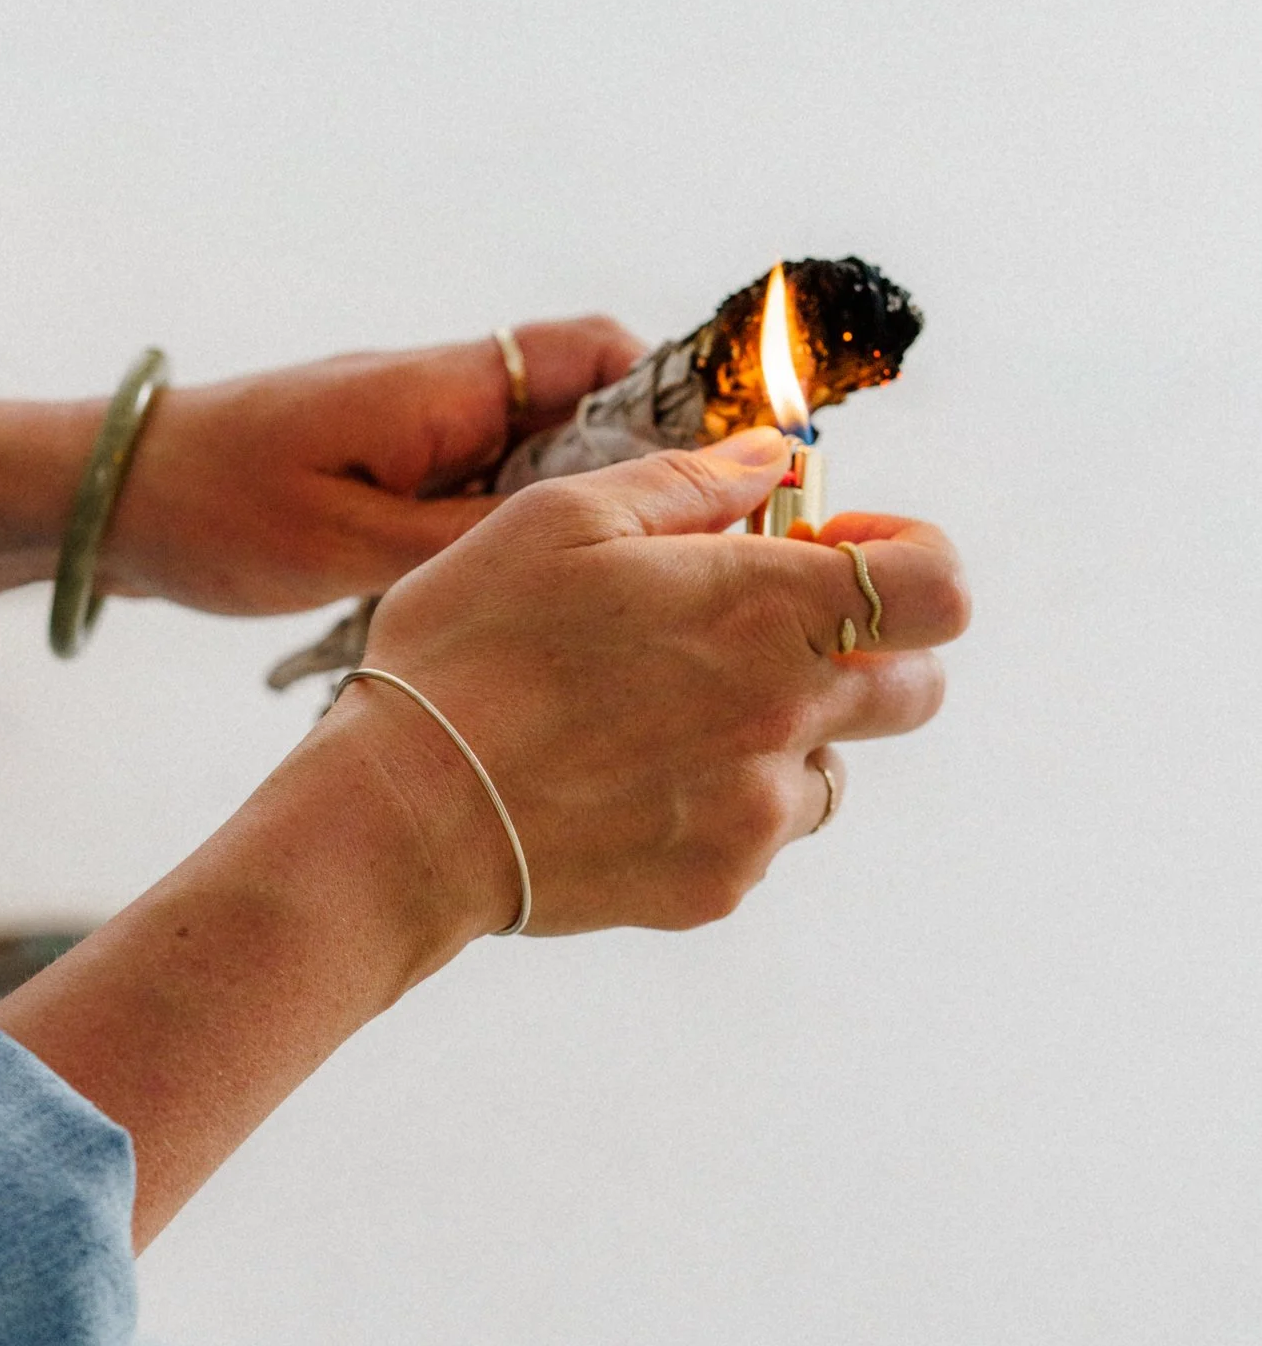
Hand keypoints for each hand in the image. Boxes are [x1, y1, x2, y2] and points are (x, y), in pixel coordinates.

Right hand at [0, 422, 968, 1245]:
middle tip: (753, 635)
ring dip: (781, 735)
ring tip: (661, 719)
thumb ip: (689, 483)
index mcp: (765, 610)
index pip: (940, 591)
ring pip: (830, 769)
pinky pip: (757, 838)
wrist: (405, 819)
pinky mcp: (718, 885)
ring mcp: (758, 814)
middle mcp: (787, 717)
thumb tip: (777, 460)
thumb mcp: (562, 519)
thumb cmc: (471, 647)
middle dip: (862, 652)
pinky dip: (715, 805)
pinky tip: (622, 782)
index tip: (840, 552)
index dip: (913, 562)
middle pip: (916, 689)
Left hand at [95, 319, 643, 614]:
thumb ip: (475, 535)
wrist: (113, 500)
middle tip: (692, 553)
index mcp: (440, 386)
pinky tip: (538, 599)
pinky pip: (494, 483)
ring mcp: (422, 428)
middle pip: (589, 402)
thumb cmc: (217, 512)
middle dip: (645, 467)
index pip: (595, 352)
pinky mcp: (398, 468)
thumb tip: (595, 537)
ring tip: (627, 588)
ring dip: (585, 506)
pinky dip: (527, 528)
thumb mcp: (352, 545)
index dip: (674, 398)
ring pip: (545, 450)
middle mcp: (444, 392)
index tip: (726, 468)